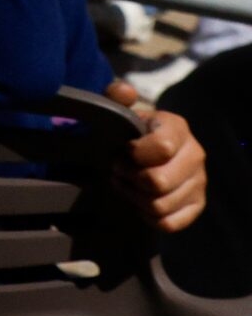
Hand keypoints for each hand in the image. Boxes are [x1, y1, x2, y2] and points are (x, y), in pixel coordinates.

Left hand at [105, 81, 207, 232]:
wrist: (143, 150)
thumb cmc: (128, 129)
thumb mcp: (119, 109)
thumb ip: (115, 97)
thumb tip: (125, 91)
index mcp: (178, 128)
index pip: (161, 148)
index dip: (133, 155)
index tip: (120, 152)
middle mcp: (195, 155)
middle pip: (159, 182)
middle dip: (130, 179)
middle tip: (118, 171)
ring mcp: (199, 182)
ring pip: (161, 206)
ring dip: (134, 198)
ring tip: (125, 184)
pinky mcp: (196, 205)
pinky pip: (170, 223)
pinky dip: (148, 217)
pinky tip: (139, 202)